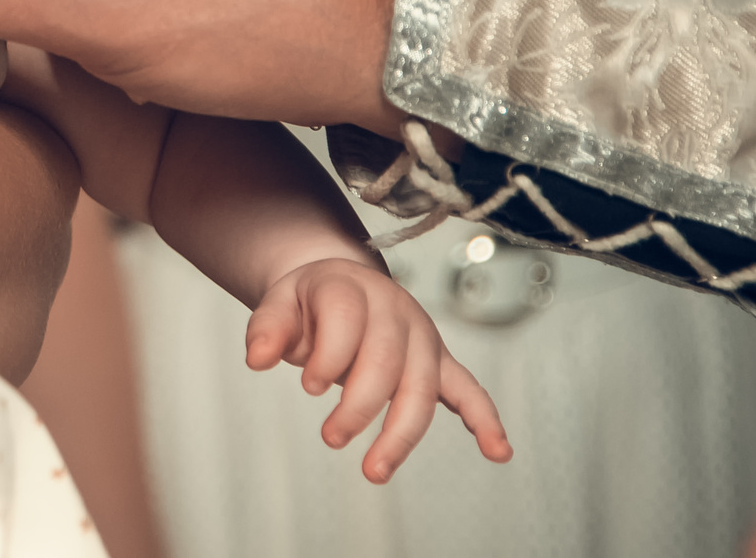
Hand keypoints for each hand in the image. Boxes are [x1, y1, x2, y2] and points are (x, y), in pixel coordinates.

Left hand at [247, 257, 510, 482]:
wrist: (341, 284)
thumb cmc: (310, 301)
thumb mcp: (279, 302)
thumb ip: (267, 327)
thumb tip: (256, 359)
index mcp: (352, 286)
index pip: (347, 320)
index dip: (328, 357)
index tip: (308, 387)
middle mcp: (395, 308)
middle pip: (386, 360)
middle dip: (359, 405)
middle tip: (330, 438)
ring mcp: (422, 336)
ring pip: (421, 388)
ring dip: (401, 433)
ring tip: (374, 471)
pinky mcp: (439, 362)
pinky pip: (469, 390)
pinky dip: (486, 419)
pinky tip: (498, 452)